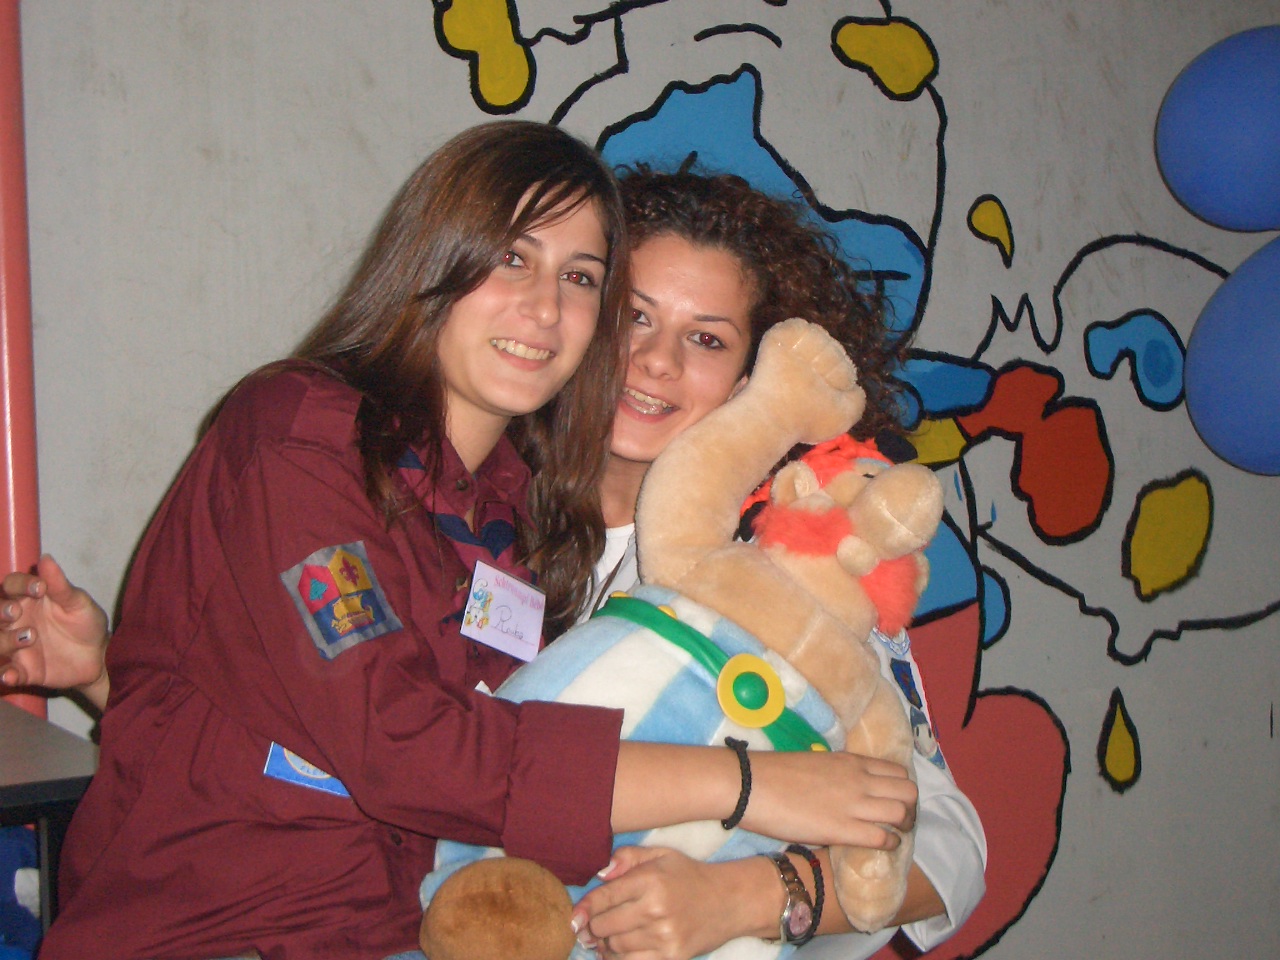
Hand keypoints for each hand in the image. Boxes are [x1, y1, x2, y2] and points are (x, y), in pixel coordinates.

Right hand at [0, 555, 110, 707]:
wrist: (100, 656)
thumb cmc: (86, 622)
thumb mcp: (77, 602)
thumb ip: (60, 585)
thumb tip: (46, 558)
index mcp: (28, 599)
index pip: (11, 586)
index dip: (21, 584)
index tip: (40, 588)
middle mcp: (16, 621)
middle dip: (0, 611)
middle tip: (16, 612)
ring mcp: (16, 646)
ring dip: (5, 640)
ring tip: (31, 636)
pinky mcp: (23, 670)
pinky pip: (7, 672)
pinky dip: (6, 674)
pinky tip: (10, 674)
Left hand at [573, 847, 774, 959]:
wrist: (729, 901)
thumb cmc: (689, 876)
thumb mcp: (661, 855)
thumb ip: (628, 858)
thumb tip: (599, 873)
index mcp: (651, 879)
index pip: (605, 897)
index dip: (585, 908)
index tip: (575, 916)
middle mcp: (656, 908)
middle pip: (606, 925)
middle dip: (594, 927)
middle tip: (589, 928)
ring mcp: (664, 935)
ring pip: (616, 947)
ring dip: (604, 945)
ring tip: (603, 940)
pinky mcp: (672, 956)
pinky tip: (616, 953)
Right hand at [743, 749, 917, 849]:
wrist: (750, 784)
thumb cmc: (774, 773)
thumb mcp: (815, 763)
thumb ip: (836, 774)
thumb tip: (843, 789)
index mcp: (851, 761)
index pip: (897, 771)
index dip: (901, 788)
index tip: (894, 800)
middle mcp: (859, 779)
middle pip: (908, 791)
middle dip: (910, 807)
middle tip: (899, 819)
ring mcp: (853, 804)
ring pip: (902, 813)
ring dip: (904, 826)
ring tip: (894, 834)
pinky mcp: (843, 829)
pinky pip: (883, 837)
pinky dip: (890, 843)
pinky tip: (883, 845)